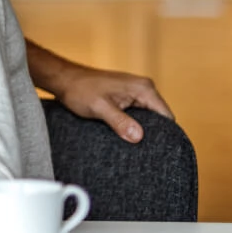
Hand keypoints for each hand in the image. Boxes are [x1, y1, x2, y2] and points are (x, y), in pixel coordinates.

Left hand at [51, 67, 175, 143]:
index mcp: (144, 89)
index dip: (165, 135)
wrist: (64, 79)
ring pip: (148, 117)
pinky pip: (138, 113)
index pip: (167, 117)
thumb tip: (138, 137)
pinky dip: (134, 124)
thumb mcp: (100, 108)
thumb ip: (120, 122)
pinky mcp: (127, 95)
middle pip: (159, 118)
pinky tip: (126, 135)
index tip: (159, 152)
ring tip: (134, 146)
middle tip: (145, 153)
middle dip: (153, 134)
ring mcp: (136, 91)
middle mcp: (144, 88)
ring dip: (141, 129)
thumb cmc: (80, 90)